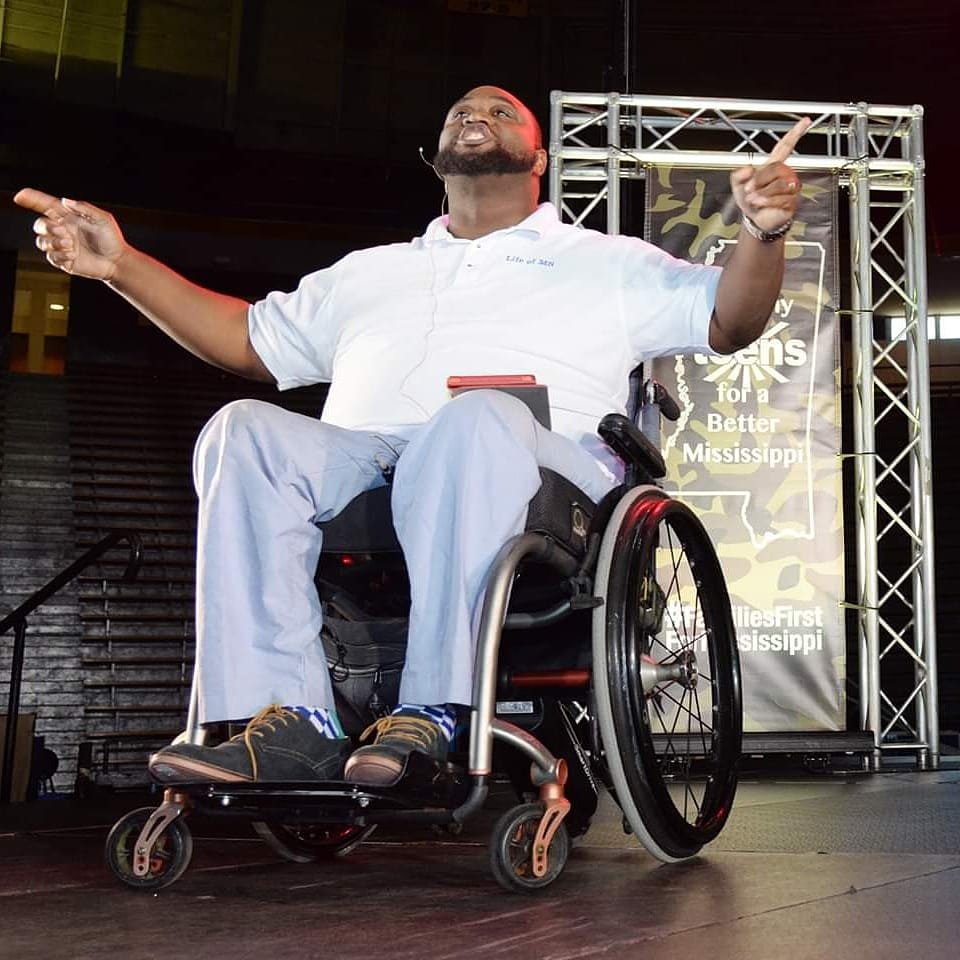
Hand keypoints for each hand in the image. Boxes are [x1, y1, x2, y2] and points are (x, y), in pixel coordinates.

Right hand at [13, 188, 126, 280]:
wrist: (117, 262)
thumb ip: (85, 208)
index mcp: (68, 218)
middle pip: (39, 225)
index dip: (32, 199)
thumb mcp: (103, 219)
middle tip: (65, 232)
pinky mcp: (63, 261)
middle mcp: (62, 231)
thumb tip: (65, 201)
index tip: (20, 196)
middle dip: (47, 227)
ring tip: (71, 245)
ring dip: (54, 242)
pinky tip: (73, 255)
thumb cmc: (112, 239)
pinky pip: (51, 257)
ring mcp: (61, 246)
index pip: (45, 206)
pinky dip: (60, 255)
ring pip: (42, 242)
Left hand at [730, 117, 811, 233]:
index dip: (795, 133)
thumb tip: (748, 169)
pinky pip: (781, 198)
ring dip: (763, 192)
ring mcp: (790, 187)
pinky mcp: (791, 202)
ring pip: (780, 183)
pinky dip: (767, 202)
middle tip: (750, 189)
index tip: (805, 122)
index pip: (785, 146)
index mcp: (773, 165)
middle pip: (777, 167)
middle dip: (760, 179)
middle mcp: (784, 174)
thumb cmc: (750, 200)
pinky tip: (760, 203)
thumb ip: (738, 174)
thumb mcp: (738, 185)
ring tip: (753, 198)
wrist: (754, 219)